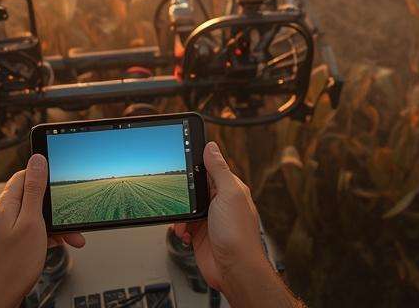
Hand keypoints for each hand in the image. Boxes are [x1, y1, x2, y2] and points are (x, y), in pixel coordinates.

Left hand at [0, 153, 85, 307]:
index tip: (59, 181)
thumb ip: (34, 190)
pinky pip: (16, 234)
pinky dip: (32, 238)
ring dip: (45, 228)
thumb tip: (36, 160)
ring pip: (23, 220)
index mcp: (3, 205)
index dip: (43, 177)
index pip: (23, 176)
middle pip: (26, 201)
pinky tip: (43, 249)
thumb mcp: (32, 223)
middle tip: (68, 226)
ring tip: (64, 242)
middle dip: (50, 210)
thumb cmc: (12, 267)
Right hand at [170, 142, 279, 299]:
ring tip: (186, 223)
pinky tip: (185, 234)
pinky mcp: (200, 235)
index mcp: (230, 189)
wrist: (234, 270)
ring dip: (181, 215)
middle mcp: (220, 203)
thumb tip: (212, 148)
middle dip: (183, 194)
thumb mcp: (229, 194)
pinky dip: (180, 229)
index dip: (195, 167)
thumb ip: (219, 170)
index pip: (209, 169)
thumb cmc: (238, 235)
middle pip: (194, 189)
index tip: (180, 163)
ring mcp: (210, 220)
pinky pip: (183, 225)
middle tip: (179, 197)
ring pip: (186, 208)